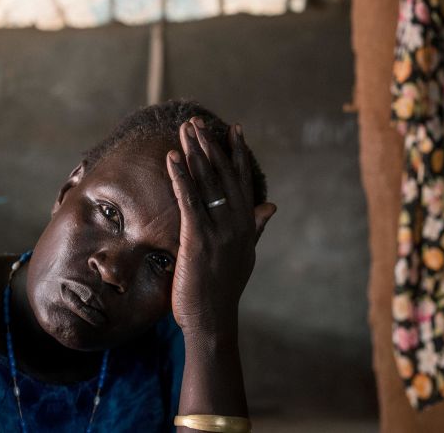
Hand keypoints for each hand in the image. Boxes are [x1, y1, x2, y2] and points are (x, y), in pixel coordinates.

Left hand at [166, 118, 275, 336]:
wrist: (212, 320)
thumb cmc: (224, 289)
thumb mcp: (246, 255)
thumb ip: (256, 228)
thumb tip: (271, 207)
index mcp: (247, 225)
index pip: (243, 181)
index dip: (239, 153)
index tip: (235, 129)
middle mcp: (237, 223)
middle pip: (224, 174)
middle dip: (210, 146)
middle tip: (198, 123)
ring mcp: (219, 230)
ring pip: (207, 182)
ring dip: (195, 153)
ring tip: (186, 130)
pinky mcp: (198, 238)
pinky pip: (189, 199)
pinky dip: (180, 176)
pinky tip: (172, 157)